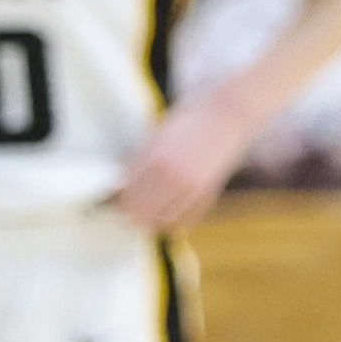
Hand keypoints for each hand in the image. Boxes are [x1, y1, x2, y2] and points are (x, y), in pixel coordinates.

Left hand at [113, 101, 255, 232]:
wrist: (225, 118)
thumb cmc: (188, 121)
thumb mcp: (157, 136)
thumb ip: (139, 160)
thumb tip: (121, 183)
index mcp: (156, 160)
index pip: (129, 194)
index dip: (118, 202)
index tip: (115, 202)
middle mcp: (174, 178)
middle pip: (142, 212)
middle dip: (131, 214)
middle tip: (126, 213)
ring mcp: (192, 189)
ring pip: (161, 221)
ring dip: (149, 222)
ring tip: (144, 218)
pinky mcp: (207, 195)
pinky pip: (183, 221)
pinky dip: (171, 223)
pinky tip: (165, 217)